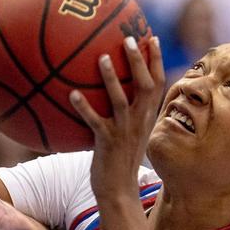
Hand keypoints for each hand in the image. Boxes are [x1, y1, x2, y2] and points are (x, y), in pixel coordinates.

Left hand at [70, 36, 163, 199]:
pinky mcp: (107, 143)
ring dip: (111, 78)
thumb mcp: (129, 132)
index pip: (159, 83)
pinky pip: (94, 122)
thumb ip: (127, 111)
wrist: (119, 191)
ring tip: (102, 57)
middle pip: (145, 86)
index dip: (157, 60)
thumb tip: (112, 89)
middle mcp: (140, 121)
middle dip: (139, 61)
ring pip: (120, 100)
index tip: (152, 38)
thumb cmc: (120, 159)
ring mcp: (124, 131)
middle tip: (129, 39)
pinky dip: (83, 108)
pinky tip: (71, 94)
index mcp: (147, 116)